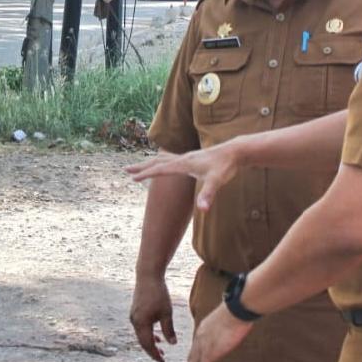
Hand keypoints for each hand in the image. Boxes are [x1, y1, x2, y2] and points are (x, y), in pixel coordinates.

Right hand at [125, 143, 239, 211]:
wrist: (235, 152)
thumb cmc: (225, 166)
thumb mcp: (217, 182)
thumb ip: (208, 195)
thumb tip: (203, 209)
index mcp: (184, 164)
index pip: (161, 170)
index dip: (147, 174)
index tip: (132, 178)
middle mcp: (183, 159)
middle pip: (157, 162)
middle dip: (141, 167)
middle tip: (126, 170)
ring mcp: (187, 158)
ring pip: (162, 160)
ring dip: (149, 164)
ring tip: (138, 168)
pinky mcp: (192, 159)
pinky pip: (171, 160)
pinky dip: (161, 162)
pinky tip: (162, 164)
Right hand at [129, 277, 177, 361]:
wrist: (147, 276)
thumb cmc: (159, 294)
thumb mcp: (167, 313)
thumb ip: (168, 329)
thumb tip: (172, 344)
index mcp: (141, 323)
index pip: (147, 344)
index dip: (155, 355)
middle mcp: (134, 321)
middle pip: (142, 342)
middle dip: (152, 351)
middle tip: (162, 359)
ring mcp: (134, 316)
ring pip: (141, 335)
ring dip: (150, 343)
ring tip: (161, 350)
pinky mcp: (135, 312)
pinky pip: (141, 328)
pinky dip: (148, 334)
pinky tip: (157, 337)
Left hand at [185, 304, 252, 361]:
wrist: (237, 310)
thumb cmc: (238, 311)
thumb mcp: (228, 320)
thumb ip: (227, 328)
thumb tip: (236, 328)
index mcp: (203, 329)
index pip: (196, 347)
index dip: (198, 359)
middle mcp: (199, 337)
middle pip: (192, 358)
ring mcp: (203, 345)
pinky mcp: (209, 352)